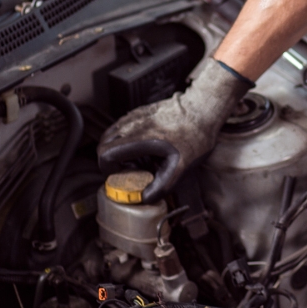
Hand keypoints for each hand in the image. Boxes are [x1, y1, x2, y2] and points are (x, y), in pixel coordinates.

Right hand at [98, 58, 252, 201]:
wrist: (203, 109)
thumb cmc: (194, 135)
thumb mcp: (181, 165)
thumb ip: (163, 185)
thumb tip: (146, 198)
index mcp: (139, 138)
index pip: (104, 154)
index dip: (109, 170)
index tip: (123, 176)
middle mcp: (132, 124)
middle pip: (103, 145)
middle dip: (112, 161)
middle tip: (131, 170)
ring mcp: (134, 116)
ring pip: (110, 135)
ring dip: (118, 150)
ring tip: (139, 158)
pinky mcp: (139, 111)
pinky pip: (122, 127)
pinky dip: (125, 139)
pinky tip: (145, 146)